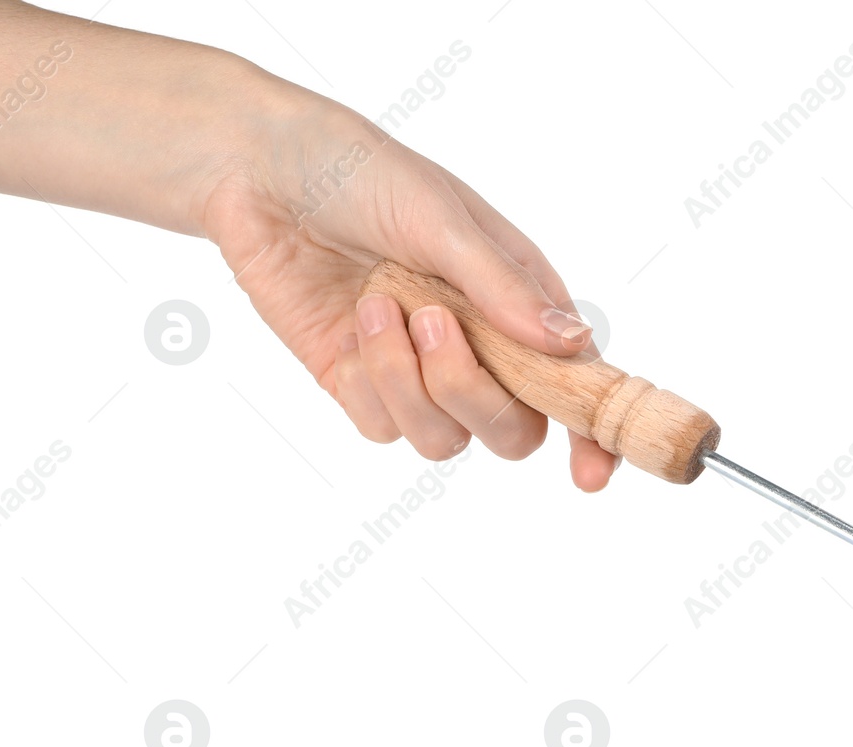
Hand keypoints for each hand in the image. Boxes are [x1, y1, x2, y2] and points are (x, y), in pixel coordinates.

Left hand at [200, 95, 617, 489]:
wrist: (260, 170)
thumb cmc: (363, 174)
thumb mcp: (442, 220)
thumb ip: (505, 290)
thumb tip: (576, 345)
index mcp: (522, 304)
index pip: (574, 383)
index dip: (591, 433)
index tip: (590, 471)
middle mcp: (481, 347)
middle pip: (513, 430)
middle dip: (475, 394)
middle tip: (434, 325)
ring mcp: (421, 371)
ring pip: (444, 436)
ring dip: (410, 380)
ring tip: (379, 305)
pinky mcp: (362, 383)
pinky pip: (383, 426)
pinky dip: (371, 380)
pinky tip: (356, 320)